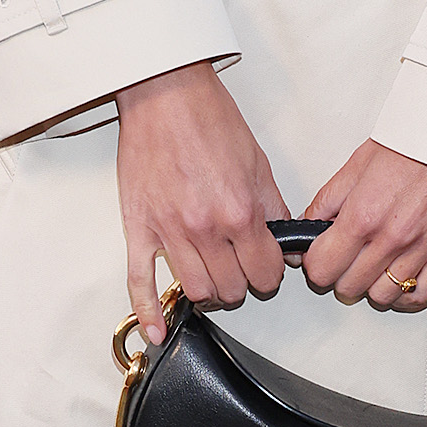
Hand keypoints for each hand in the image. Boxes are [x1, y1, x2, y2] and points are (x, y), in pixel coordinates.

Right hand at [115, 63, 287, 342]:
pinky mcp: (138, 228)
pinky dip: (148, 313)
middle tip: (241, 265)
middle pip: (232, 289)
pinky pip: (140, 282)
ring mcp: (168, 231)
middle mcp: (205, 228)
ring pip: (196, 292)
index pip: (266, 274)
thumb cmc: (210, 120)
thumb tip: (289, 248)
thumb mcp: (258, 164)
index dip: (271, 272)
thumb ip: (275, 211)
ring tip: (213, 274)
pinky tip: (156, 333)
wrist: (164, 93)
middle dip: (242, 282)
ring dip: (210, 291)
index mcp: (239, 211)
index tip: (267, 264)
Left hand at [301, 140, 426, 310]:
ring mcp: (424, 249)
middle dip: (342, 276)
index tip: (321, 257)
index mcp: (364, 214)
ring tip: (375, 268)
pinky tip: (401, 279)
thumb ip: (329, 199)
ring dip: (373, 287)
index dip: (316, 265)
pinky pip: (421, 295)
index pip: (322, 268)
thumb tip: (311, 223)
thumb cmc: (416, 143)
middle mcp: (393, 236)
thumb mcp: (358, 163)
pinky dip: (406, 294)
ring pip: (383, 297)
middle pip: (349, 287)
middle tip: (347, 261)